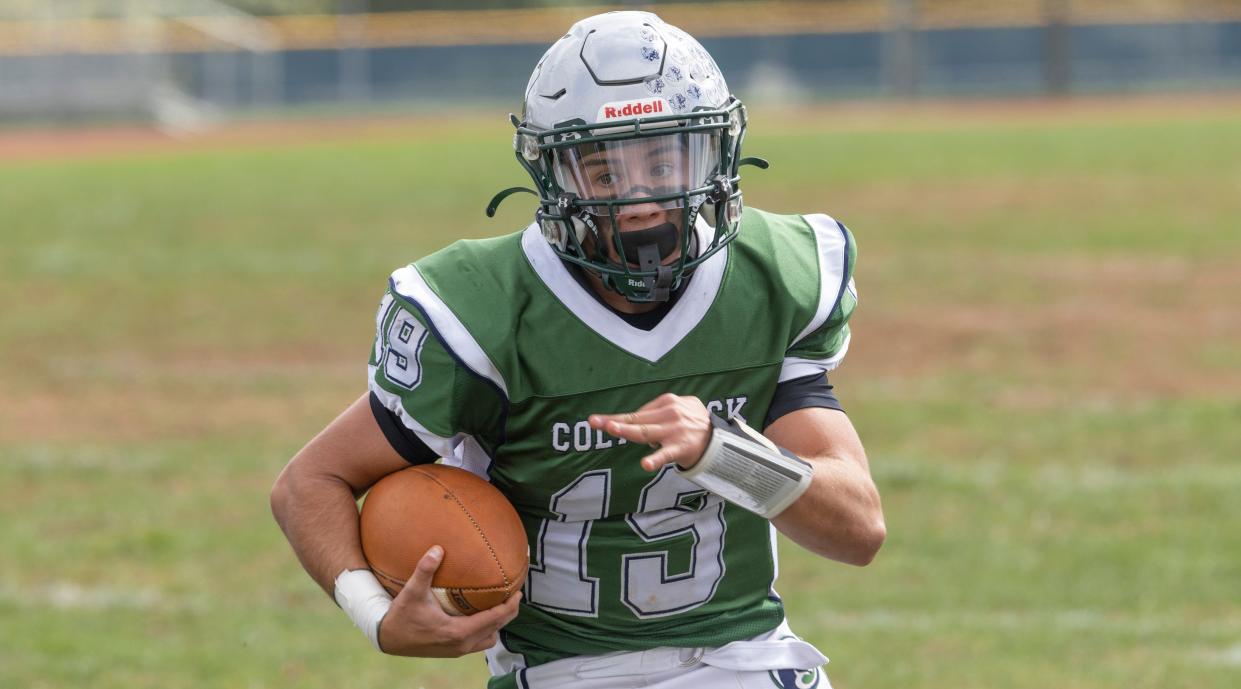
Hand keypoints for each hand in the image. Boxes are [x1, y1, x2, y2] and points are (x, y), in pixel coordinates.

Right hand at [377, 546, 521, 656]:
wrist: (388, 639)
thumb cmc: (401, 616)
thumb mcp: (412, 592)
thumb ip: (425, 570)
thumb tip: (438, 549)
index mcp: (457, 632)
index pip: (494, 619)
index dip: (509, 606)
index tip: (518, 591)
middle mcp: (461, 644)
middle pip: (497, 629)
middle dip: (509, 613)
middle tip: (515, 594)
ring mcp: (458, 650)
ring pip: (489, 638)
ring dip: (497, 624)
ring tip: (500, 605)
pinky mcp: (453, 651)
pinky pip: (478, 642)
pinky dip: (485, 629)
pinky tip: (481, 615)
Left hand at [589, 393, 711, 471]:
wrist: (720, 439)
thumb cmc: (694, 423)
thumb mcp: (680, 407)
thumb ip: (658, 411)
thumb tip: (635, 418)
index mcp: (667, 402)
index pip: (637, 413)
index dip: (617, 418)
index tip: (597, 421)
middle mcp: (670, 413)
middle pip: (637, 420)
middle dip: (615, 422)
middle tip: (595, 422)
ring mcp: (675, 431)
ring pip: (646, 432)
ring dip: (628, 430)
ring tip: (612, 429)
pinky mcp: (682, 448)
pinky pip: (666, 454)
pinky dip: (656, 459)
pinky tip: (645, 464)